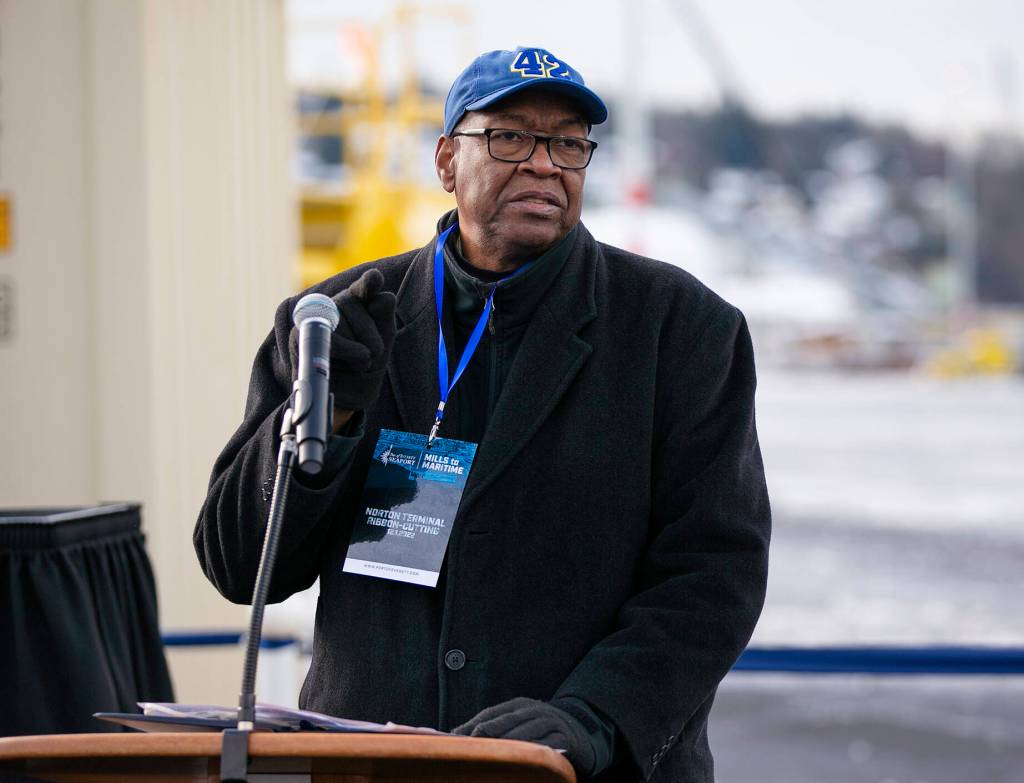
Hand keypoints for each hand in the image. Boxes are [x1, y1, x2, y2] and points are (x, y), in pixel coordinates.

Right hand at [290, 268, 396, 419]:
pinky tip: (348, 363)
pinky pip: (333, 341)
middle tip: (367, 354)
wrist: (346, 395)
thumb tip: (385, 297)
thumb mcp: (383, 339)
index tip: (374, 278)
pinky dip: (348, 355)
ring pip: (350, 327)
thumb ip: (385, 316)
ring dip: (360, 353)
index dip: (370, 282)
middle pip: (365, 311)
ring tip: (353, 362)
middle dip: (373, 339)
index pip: (365, 287)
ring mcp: (317, 317)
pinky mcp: (302, 334)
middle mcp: (337, 302)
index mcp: (358, 298)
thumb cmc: (366, 362)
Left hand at [453, 697, 594, 774]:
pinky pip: (546, 747)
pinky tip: (520, 761)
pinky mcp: (564, 739)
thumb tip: (456, 735)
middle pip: (507, 721)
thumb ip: (494, 726)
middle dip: (487, 733)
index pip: (492, 713)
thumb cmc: (541, 729)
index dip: (473, 724)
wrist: (582, 730)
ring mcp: (551, 723)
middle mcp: (535, 710)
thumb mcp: (520, 722)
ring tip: (490, 756)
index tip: (455, 737)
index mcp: (520, 704)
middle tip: (470, 745)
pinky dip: (532, 753)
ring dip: (507, 745)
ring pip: (525, 734)